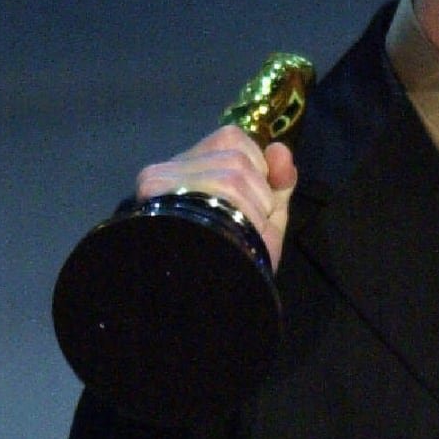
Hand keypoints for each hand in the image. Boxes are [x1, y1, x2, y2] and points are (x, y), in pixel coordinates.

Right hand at [136, 125, 297, 273]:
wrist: (212, 300)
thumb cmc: (237, 260)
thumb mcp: (266, 219)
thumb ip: (278, 181)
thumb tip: (280, 148)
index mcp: (193, 171)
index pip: (232, 138)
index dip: (258, 166)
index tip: (258, 201)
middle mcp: (172, 169)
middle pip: (238, 155)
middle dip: (259, 195)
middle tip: (245, 227)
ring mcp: (163, 178)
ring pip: (235, 169)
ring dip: (254, 208)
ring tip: (238, 234)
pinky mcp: (158, 188)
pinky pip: (225, 182)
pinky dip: (245, 210)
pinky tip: (233, 231)